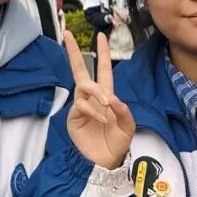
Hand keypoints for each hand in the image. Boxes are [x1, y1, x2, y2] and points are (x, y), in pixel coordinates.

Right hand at [64, 31, 134, 169]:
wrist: (104, 162)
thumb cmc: (116, 144)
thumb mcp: (128, 126)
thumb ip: (124, 110)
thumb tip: (111, 97)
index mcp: (106, 96)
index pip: (103, 71)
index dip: (102, 54)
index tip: (101, 36)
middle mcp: (91, 98)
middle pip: (80, 71)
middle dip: (74, 52)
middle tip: (67, 35)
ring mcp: (81, 106)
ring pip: (84, 86)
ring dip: (97, 93)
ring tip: (107, 105)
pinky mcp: (73, 117)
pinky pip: (80, 105)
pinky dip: (93, 109)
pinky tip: (102, 118)